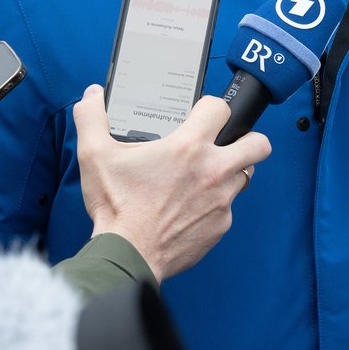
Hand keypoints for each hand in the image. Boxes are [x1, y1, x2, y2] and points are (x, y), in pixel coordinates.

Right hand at [72, 86, 270, 280]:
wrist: (127, 255)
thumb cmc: (115, 206)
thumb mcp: (94, 155)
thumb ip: (91, 117)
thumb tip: (92, 94)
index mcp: (188, 147)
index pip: (221, 108)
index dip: (210, 107)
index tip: (199, 115)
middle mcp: (213, 171)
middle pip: (258, 143)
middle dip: (247, 138)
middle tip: (226, 143)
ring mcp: (221, 200)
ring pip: (245, 175)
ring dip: (231, 171)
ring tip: (206, 175)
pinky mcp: (221, 226)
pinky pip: (228, 207)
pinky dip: (215, 204)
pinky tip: (191, 207)